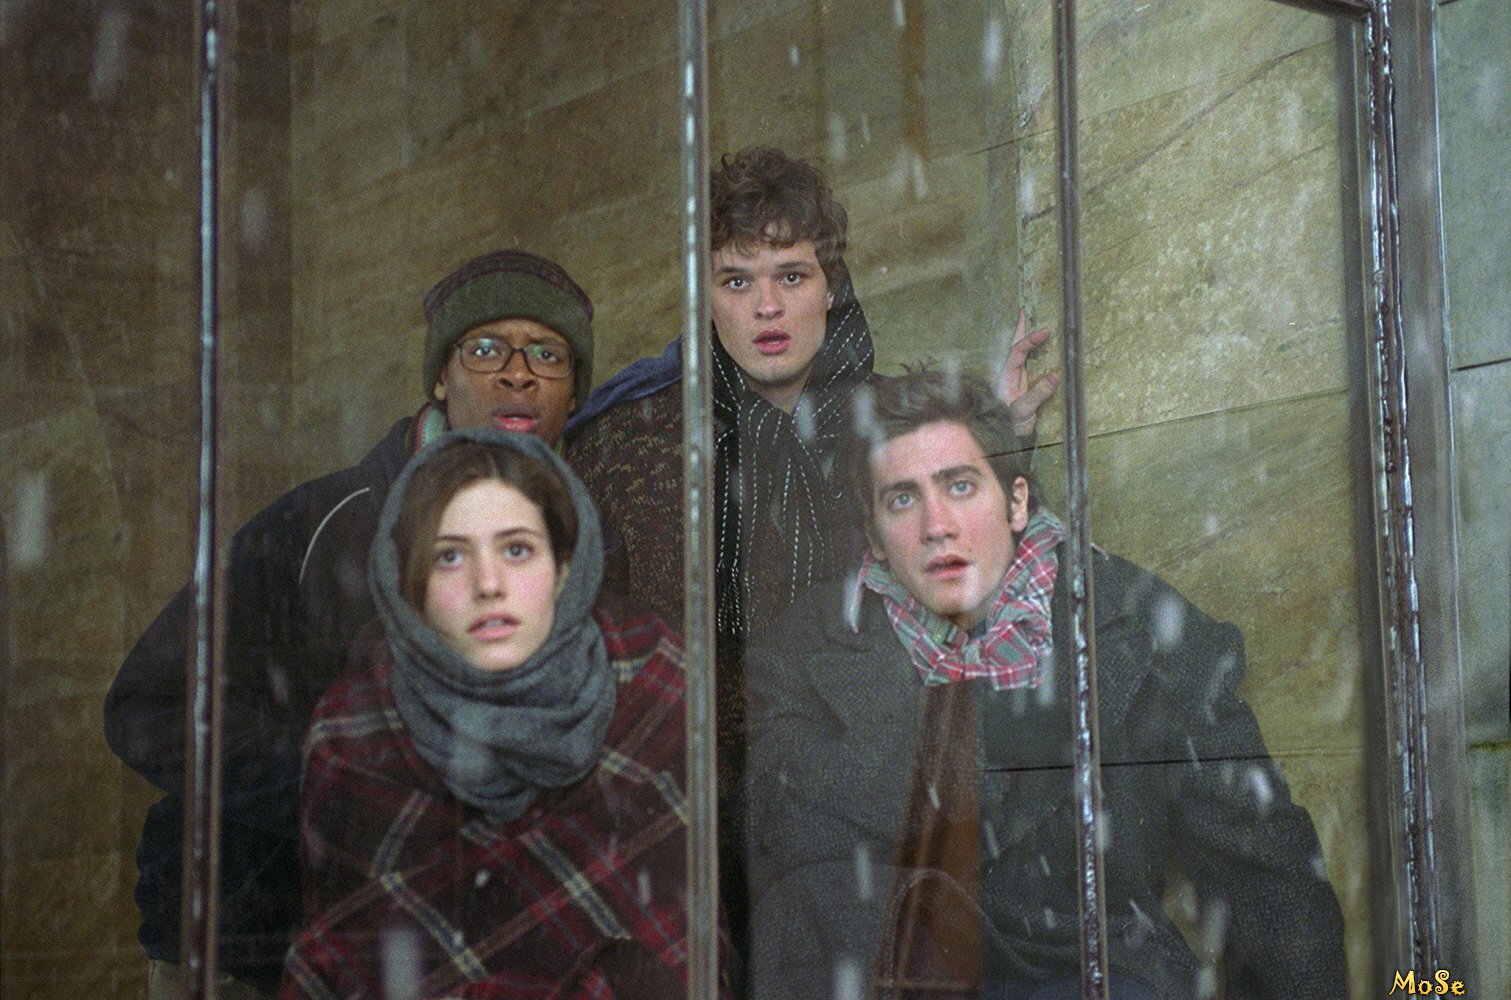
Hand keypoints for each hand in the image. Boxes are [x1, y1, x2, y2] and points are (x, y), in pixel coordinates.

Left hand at [997, 309, 1059, 438]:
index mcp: (1006, 375)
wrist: (1007, 438)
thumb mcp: (1024, 409)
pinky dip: (1036, 353)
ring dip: (1028, 338)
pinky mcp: (1026, 386)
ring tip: (1034, 321)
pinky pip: (1031, 365)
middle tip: (1025, 310)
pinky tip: (1042, 347)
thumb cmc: (1011, 424)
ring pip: (1022, 354)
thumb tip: (1056, 375)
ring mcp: (1018, 379)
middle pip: (1015, 346)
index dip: (1030, 340)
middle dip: (1021, 329)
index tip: (1045, 331)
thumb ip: (1038, 393)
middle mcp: (1010, 374)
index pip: (1017, 351)